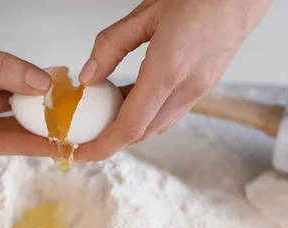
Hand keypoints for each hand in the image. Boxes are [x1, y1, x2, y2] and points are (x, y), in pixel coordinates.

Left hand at [75, 0, 271, 160]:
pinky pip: (171, 112)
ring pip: (158, 125)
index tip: (82, 153)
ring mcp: (200, 89)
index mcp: (170, 70)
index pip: (131, 125)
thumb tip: (89, 76)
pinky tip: (131, 100)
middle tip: (85, 137)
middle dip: (111, 141)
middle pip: (143, 132)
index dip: (103, 145)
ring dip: (130, 129)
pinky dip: (147, 115)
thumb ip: (112, 46)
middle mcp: (188, 87)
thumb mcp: (146, 13)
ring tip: (104, 117)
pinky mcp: (205, 85)